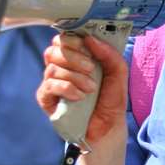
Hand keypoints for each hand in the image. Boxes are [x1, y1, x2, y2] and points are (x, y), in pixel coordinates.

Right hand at [38, 32, 128, 149]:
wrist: (108, 126)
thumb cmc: (111, 98)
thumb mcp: (118, 72)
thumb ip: (109, 53)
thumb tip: (90, 39)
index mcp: (77, 57)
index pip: (63, 38)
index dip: (72, 39)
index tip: (87, 46)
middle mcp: (61, 67)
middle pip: (54, 50)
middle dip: (74, 58)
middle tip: (90, 69)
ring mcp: (52, 82)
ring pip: (52, 68)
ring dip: (75, 77)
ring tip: (90, 89)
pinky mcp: (46, 98)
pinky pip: (49, 86)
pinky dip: (66, 88)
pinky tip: (79, 97)